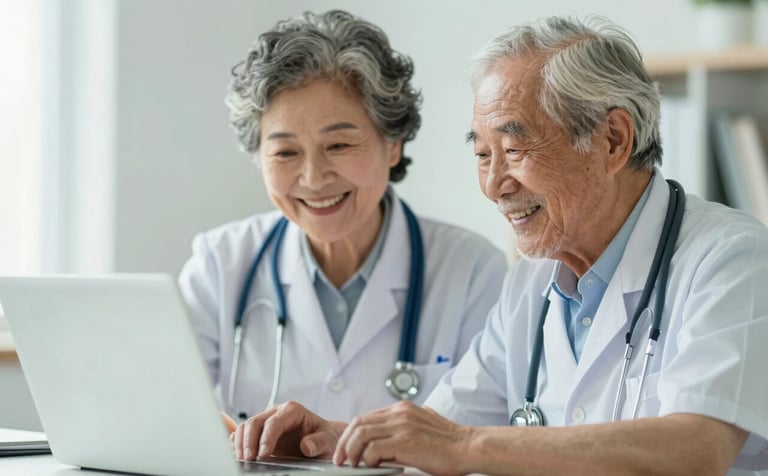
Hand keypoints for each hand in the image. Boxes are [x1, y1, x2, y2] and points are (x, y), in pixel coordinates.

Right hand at [230, 401, 342, 460]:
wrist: (321, 441)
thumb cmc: (324, 438)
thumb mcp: (327, 440)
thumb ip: (318, 442)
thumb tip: (306, 446)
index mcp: (292, 410)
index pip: (274, 422)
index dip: (266, 438)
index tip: (263, 454)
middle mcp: (277, 413)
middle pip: (255, 421)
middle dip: (249, 440)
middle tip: (248, 458)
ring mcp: (267, 421)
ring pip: (246, 426)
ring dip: (241, 442)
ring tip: (242, 458)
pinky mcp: (260, 432)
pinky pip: (243, 433)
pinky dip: (237, 441)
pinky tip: (237, 453)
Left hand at [334, 401, 472, 475]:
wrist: (469, 447)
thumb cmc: (450, 443)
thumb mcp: (424, 423)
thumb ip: (406, 424)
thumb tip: (391, 435)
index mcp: (402, 408)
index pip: (366, 417)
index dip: (351, 434)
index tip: (345, 449)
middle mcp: (400, 413)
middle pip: (358, 423)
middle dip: (344, 442)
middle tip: (341, 459)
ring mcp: (402, 426)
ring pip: (361, 434)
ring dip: (351, 451)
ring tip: (351, 464)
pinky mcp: (405, 441)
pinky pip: (374, 448)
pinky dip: (368, 458)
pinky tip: (372, 466)